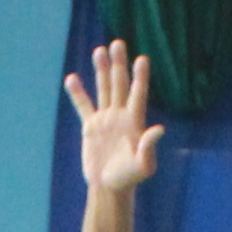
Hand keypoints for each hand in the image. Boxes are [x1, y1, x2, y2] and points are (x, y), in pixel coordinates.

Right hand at [69, 43, 162, 196]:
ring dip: (101, 70)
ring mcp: (105, 119)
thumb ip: (149, 148)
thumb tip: (159, 129)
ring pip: (103, 89)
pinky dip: (78, 93)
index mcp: (134, 121)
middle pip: (120, 84)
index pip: (138, 94)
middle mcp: (120, 115)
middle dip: (118, 64)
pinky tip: (72, 78)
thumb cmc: (129, 178)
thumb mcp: (143, 166)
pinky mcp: (91, 126)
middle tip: (117, 43)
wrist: (109, 187)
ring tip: (99, 50)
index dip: (140, 77)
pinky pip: (83, 105)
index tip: (142, 59)